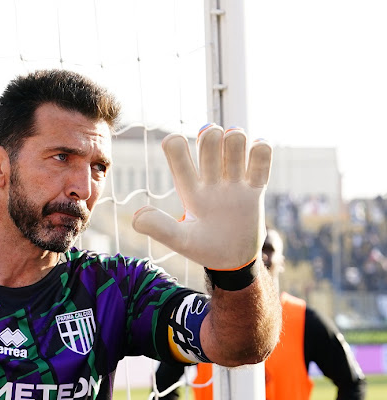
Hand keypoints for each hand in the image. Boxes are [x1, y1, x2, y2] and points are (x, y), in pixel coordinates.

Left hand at [132, 124, 271, 269]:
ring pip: (234, 142)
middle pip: (208, 140)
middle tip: (215, 141)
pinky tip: (257, 150)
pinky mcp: (255, 186)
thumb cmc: (204, 249)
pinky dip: (261, 148)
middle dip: (211, 137)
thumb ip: (159, 228)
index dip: (175, 144)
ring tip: (237, 143)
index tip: (178, 145)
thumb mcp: (181, 241)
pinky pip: (261, 157)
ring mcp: (233, 181)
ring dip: (235, 139)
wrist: (234, 261)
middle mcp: (210, 179)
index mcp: (188, 188)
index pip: (176, 152)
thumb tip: (138, 215)